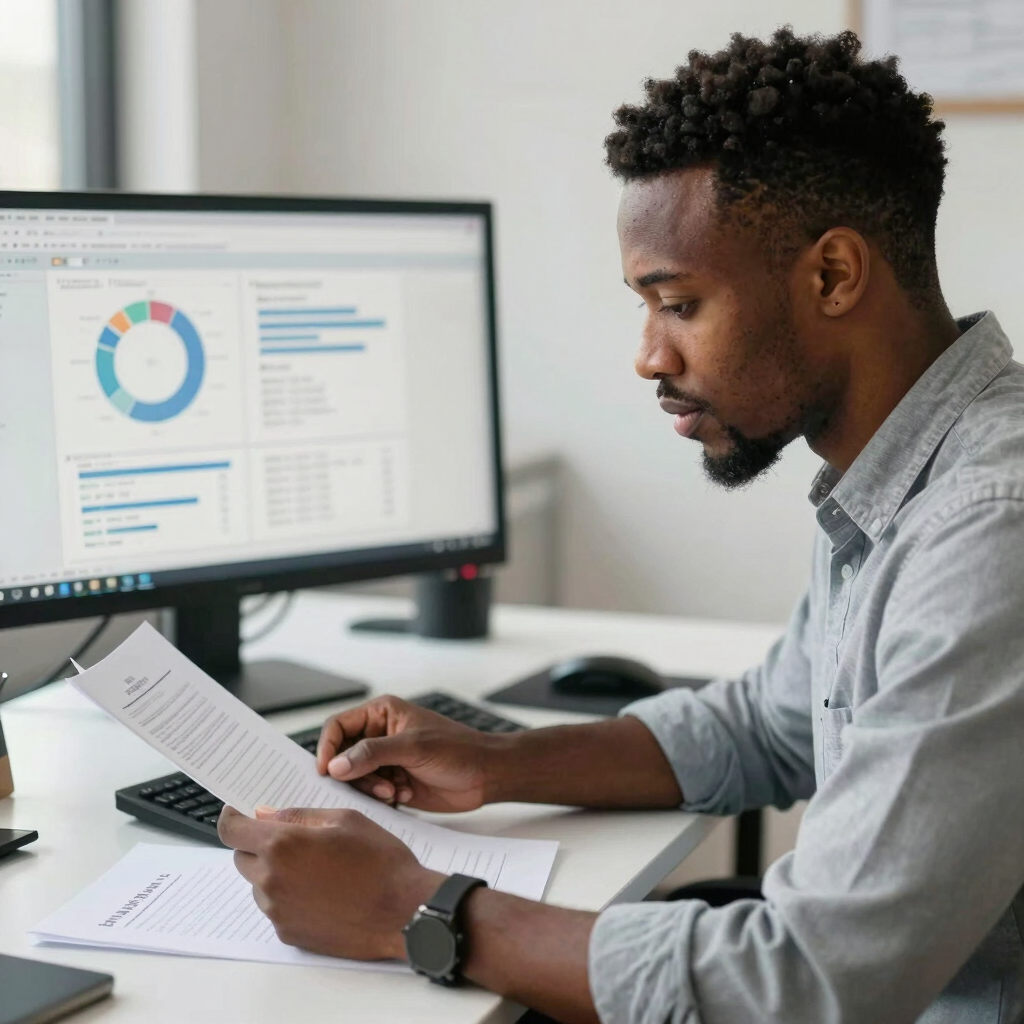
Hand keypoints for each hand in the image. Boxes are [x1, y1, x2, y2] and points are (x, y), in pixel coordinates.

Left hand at [218, 805, 442, 960]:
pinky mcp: (289, 934)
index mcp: (282, 845)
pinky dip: (290, 897)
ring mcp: (278, 911)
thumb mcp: (344, 819)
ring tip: (317, 868)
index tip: (237, 813)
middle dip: (259, 845)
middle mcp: (272, 880)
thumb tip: (265, 815)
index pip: (231, 830)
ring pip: (259, 884)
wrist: (403, 910)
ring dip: (275, 872)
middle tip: (293, 840)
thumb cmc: (380, 861)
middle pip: (242, 858)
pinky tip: (323, 891)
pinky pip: (276, 908)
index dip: (232, 818)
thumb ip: (299, 816)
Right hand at [315, 695, 506, 811]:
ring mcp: (386, 760)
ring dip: (371, 789)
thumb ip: (372, 754)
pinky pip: (370, 793)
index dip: (327, 747)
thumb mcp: (413, 747)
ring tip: (394, 792)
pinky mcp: (393, 782)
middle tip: (377, 786)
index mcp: (381, 713)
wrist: (486, 776)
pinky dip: (381, 799)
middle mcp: (380, 735)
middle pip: (342, 755)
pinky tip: (403, 796)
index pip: (338, 726)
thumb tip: (334, 766)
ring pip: (354, 778)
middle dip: (354, 774)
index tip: (326, 771)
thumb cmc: (458, 750)